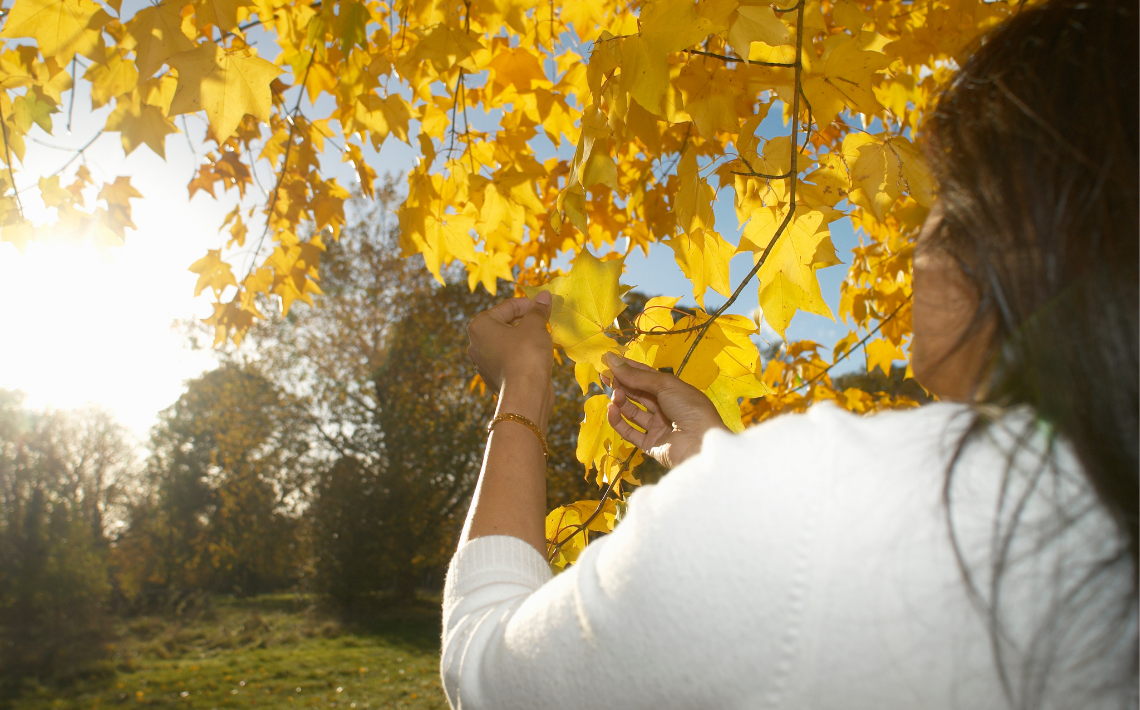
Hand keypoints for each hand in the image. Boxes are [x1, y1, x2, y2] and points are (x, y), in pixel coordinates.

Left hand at [467, 292, 554, 427]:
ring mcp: (483, 363)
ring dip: (524, 337)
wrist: (525, 394)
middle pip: (504, 324)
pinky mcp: (493, 378)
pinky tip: (537, 354)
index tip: (544, 305)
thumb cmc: (527, 354)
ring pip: (507, 342)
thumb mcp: (535, 326)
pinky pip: (508, 359)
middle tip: (545, 319)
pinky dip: (521, 354)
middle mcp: (476, 343)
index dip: (528, 303)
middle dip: (525, 320)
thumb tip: (544, 296)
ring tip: (543, 336)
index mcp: (479, 326)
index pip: (507, 307)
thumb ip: (538, 309)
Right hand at [603, 353, 728, 468]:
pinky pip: (630, 432)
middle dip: (622, 384)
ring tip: (614, 394)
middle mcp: (665, 408)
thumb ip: (637, 375)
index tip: (609, 361)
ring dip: (621, 401)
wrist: (701, 443)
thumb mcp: (665, 385)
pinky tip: (611, 410)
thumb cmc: (688, 407)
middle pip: (638, 394)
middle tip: (604, 377)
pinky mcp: (650, 445)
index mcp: (673, 390)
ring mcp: (658, 427)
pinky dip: (619, 421)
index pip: (647, 376)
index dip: (629, 369)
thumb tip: (612, 360)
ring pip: (633, 412)